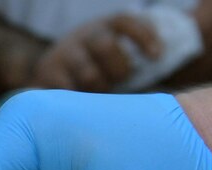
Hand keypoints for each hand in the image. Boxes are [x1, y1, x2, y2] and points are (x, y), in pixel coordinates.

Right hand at [30, 12, 162, 90]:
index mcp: (103, 26)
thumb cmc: (97, 67)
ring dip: (100, 89)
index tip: (156, 57)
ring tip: (99, 96)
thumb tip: (165, 81)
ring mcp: (63, 54)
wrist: (53, 69)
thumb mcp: (114, 56)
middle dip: (119, 69)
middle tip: (120, 82)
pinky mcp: (46, 73)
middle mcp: (82, 36)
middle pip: (106, 46)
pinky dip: (78, 99)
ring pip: (88, 75)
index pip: (125, 22)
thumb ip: (133, 63)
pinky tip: (80, 104)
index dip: (143, 36)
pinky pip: (67, 91)